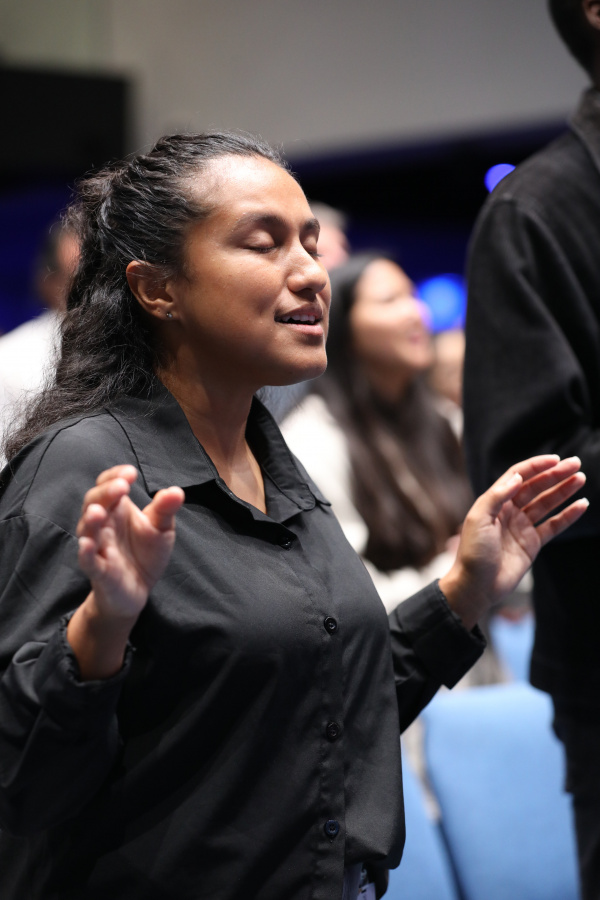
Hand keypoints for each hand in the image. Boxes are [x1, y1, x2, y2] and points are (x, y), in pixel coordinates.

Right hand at [68, 465, 184, 678]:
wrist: (138, 591)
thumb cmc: (145, 553)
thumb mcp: (162, 529)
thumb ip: (166, 510)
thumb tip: (176, 491)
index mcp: (117, 509)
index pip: (108, 485)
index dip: (115, 476)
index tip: (131, 473)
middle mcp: (103, 524)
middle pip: (94, 502)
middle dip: (105, 493)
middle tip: (121, 486)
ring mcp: (98, 546)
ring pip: (87, 529)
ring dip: (91, 519)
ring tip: (99, 511)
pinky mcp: (98, 570)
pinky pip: (87, 560)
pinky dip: (85, 552)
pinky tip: (87, 544)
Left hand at [439, 455, 587, 629]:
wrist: (476, 586)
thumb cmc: (473, 552)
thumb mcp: (478, 519)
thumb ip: (497, 496)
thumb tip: (518, 477)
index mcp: (494, 502)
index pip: (518, 477)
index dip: (536, 466)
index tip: (555, 459)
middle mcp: (509, 511)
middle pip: (536, 487)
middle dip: (555, 474)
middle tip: (576, 464)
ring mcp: (522, 527)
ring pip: (547, 504)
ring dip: (563, 490)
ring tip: (581, 478)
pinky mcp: (532, 543)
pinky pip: (553, 526)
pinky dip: (568, 516)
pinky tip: (582, 505)